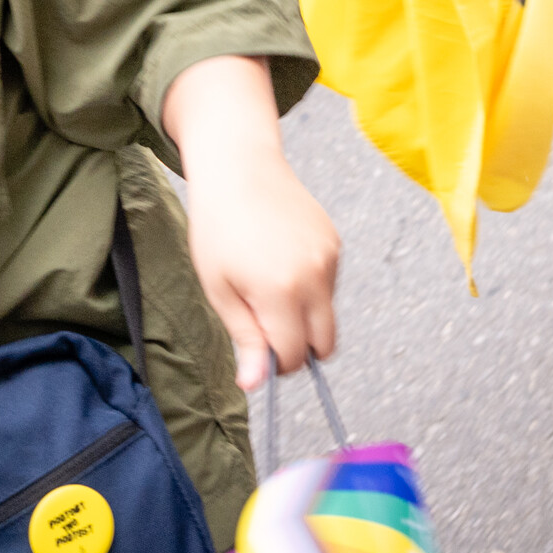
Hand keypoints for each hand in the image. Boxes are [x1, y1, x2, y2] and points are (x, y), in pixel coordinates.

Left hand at [161, 57, 339, 390]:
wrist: (240, 167)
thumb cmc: (218, 228)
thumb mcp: (219, 288)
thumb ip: (244, 338)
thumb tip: (256, 385)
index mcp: (280, 291)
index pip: (292, 356)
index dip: (274, 364)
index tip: (256, 351)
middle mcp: (314, 276)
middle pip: (324, 344)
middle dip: (298, 349)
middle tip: (266, 327)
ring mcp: (329, 257)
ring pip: (328, 315)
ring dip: (304, 316)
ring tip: (267, 283)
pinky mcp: (335, 242)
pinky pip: (329, 285)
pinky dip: (310, 288)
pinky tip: (281, 261)